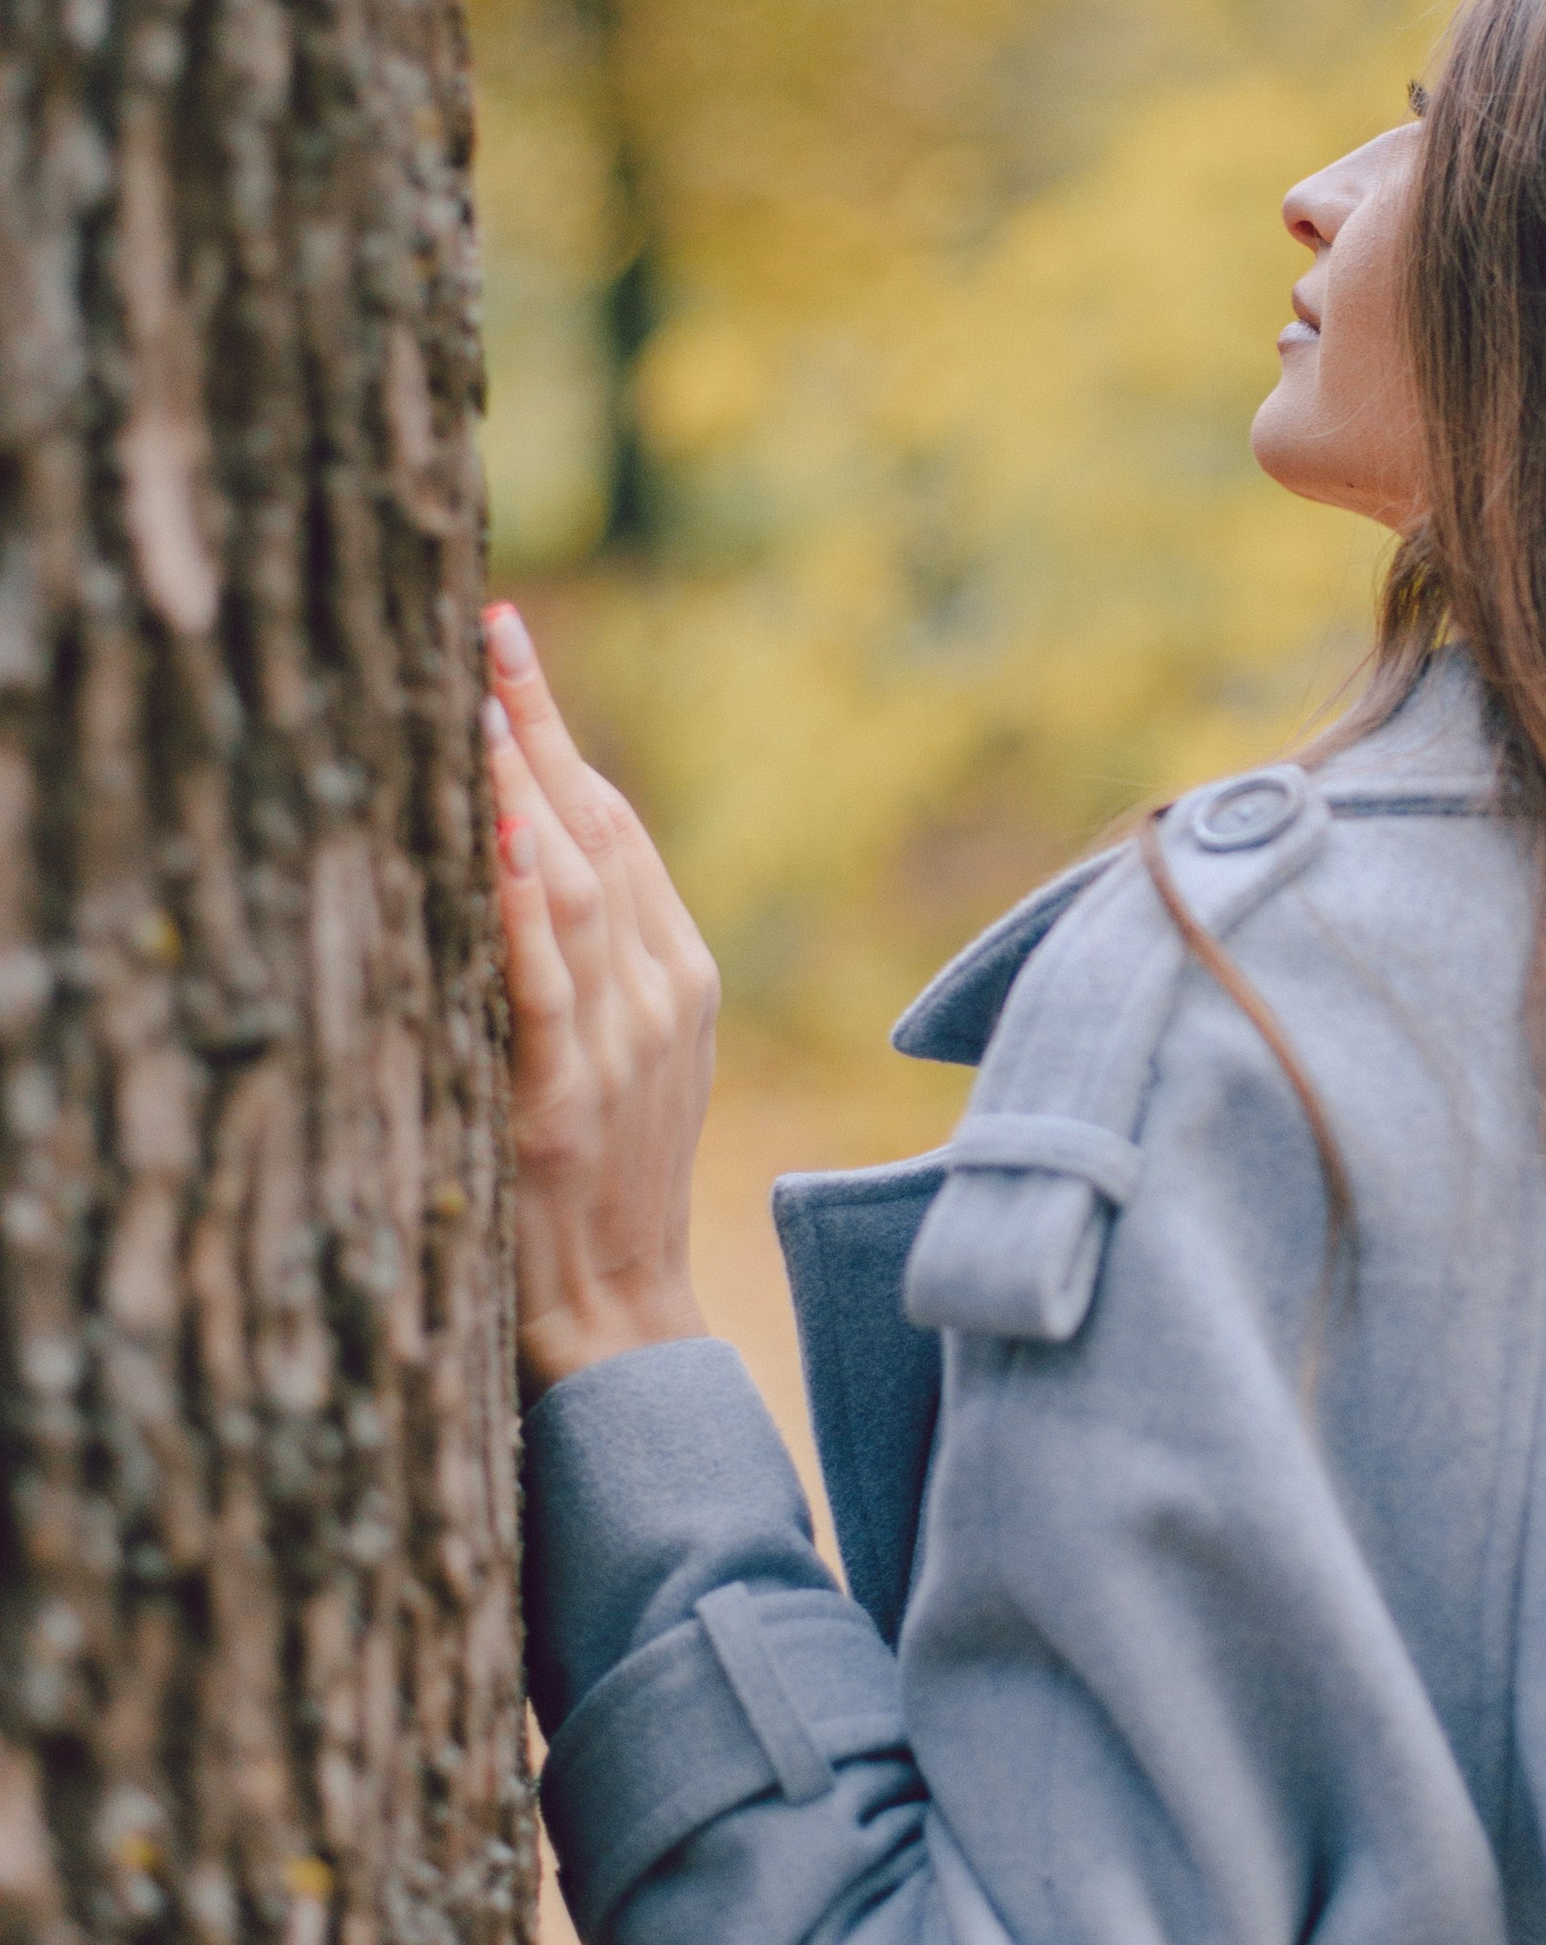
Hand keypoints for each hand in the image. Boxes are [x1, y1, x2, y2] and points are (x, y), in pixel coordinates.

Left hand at [483, 603, 719, 1393]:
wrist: (620, 1321)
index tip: (501, 637)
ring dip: (519, 784)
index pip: (618, 822)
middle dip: (536, 721)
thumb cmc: (597, 1189)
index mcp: (680, 975)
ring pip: (573, 886)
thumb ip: (595, 962)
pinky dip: (523, 903)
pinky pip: (541, 984)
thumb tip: (527, 845)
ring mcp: (617, 1046)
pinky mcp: (559, 1101)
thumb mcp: (621, 1058)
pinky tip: (500, 832)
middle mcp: (661, 994)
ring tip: (466, 694)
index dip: (558, 727)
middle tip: (479, 622)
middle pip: (599, 827)